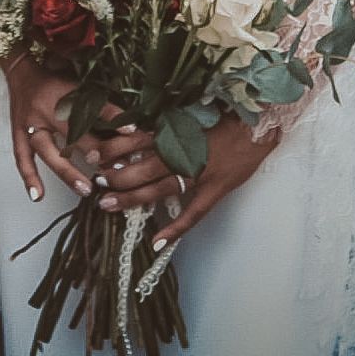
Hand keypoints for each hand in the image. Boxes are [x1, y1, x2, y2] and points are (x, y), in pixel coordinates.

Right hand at [2, 52, 145, 201]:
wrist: (21, 73)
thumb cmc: (54, 79)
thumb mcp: (78, 84)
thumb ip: (98, 102)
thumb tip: (127, 120)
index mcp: (64, 93)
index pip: (92, 106)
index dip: (112, 117)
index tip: (131, 131)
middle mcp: (47, 109)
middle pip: (71, 132)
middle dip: (93, 151)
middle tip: (113, 169)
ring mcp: (30, 124)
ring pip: (48, 150)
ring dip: (67, 171)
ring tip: (86, 189)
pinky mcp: (18, 134)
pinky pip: (22, 158)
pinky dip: (29, 177)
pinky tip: (37, 195)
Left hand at [93, 113, 280, 245]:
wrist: (261, 124)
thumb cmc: (227, 114)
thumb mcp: (194, 113)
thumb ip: (169, 124)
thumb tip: (138, 130)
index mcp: (178, 131)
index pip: (138, 140)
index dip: (114, 149)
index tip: (94, 155)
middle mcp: (184, 152)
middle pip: (143, 168)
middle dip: (117, 177)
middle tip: (97, 184)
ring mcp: (199, 174)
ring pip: (159, 190)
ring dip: (132, 199)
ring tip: (109, 206)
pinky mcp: (215, 190)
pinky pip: (193, 214)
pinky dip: (175, 230)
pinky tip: (157, 242)